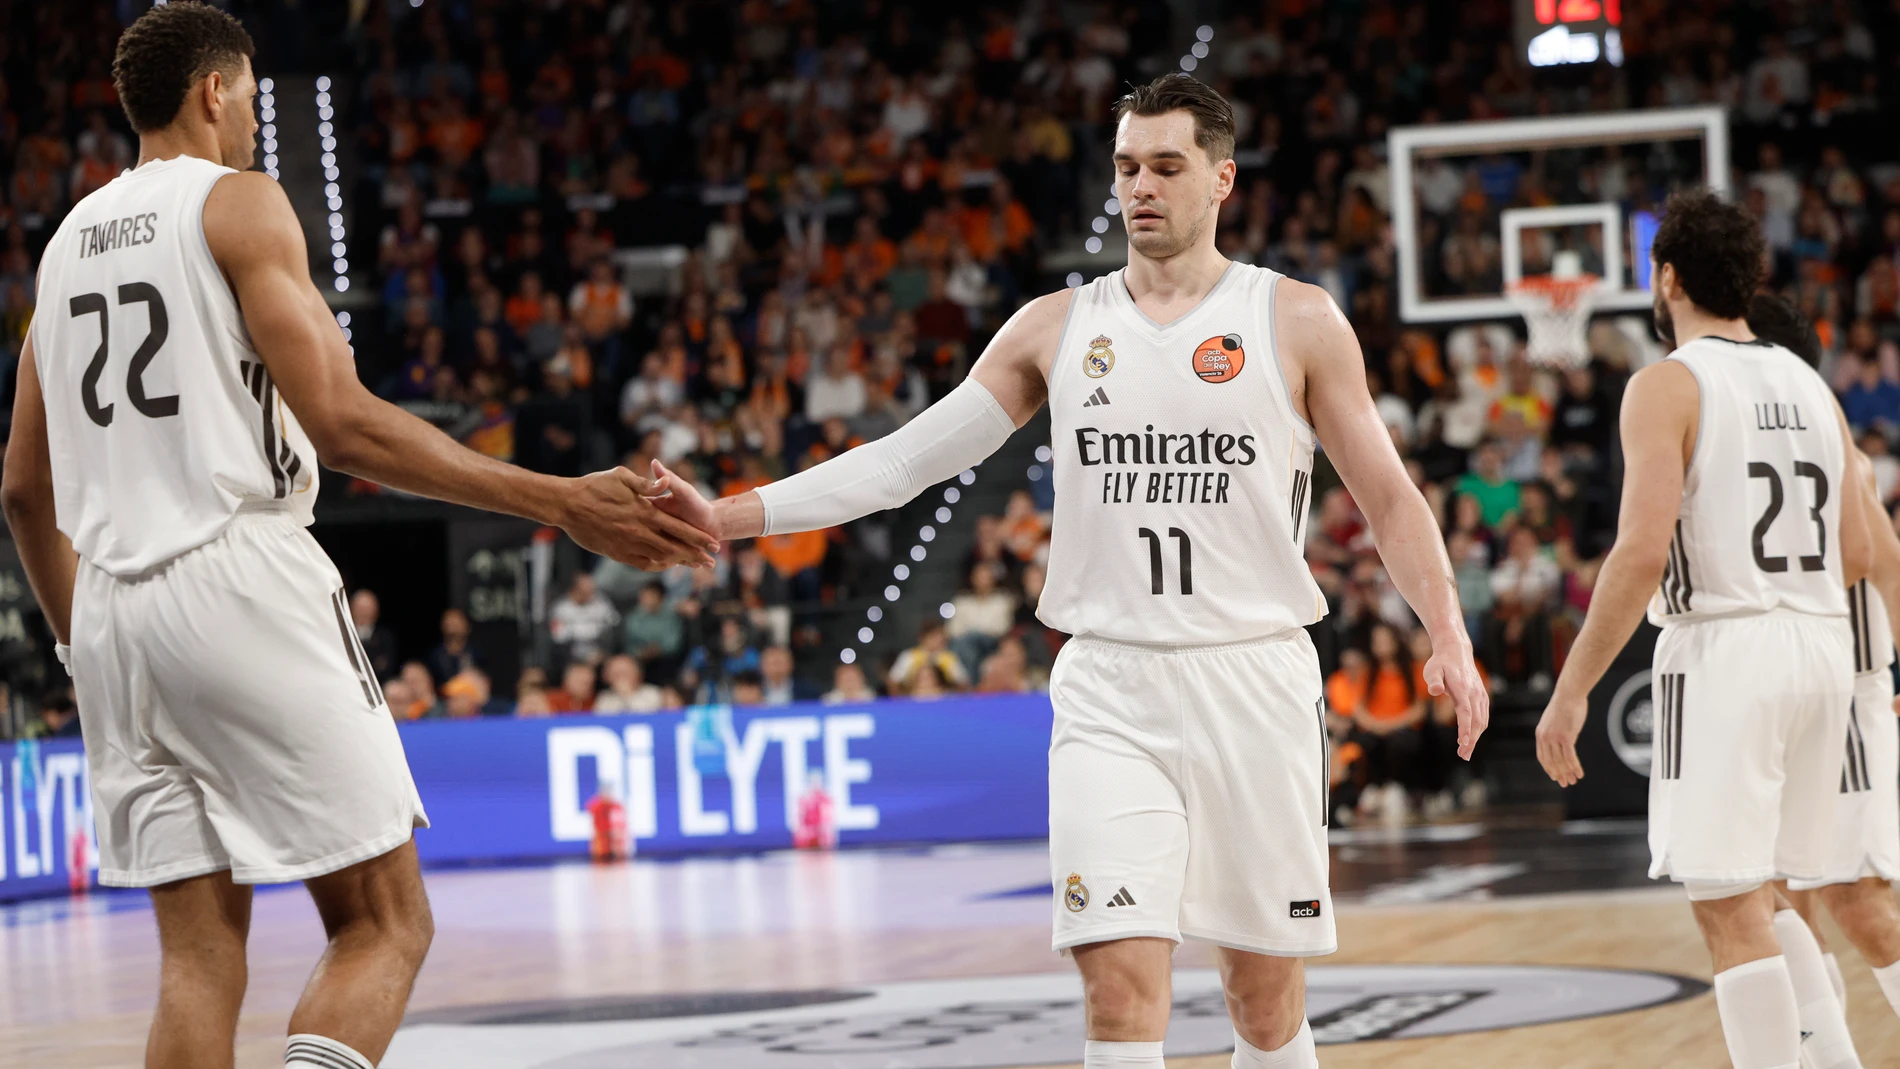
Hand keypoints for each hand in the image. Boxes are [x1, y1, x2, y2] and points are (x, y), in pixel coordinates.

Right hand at [561, 466, 718, 569]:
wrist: (566, 504)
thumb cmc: (593, 486)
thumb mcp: (622, 477)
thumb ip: (647, 483)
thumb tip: (666, 482)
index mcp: (645, 512)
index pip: (679, 528)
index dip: (698, 538)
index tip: (715, 544)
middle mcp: (639, 531)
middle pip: (674, 547)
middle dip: (695, 555)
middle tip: (710, 563)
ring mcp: (628, 544)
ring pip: (660, 557)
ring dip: (678, 562)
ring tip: (693, 566)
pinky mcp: (616, 552)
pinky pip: (641, 563)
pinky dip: (657, 565)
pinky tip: (665, 565)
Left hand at [1422, 637, 1489, 759]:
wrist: (1456, 651)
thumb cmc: (1441, 662)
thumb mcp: (1432, 669)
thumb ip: (1433, 681)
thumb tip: (1435, 691)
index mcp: (1463, 689)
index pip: (1466, 713)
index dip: (1465, 729)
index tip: (1463, 744)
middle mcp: (1475, 693)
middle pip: (1476, 721)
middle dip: (1471, 740)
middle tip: (1464, 756)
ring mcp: (1480, 694)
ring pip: (1482, 720)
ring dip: (1476, 737)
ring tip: (1466, 751)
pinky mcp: (1482, 695)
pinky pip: (1484, 715)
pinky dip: (1479, 728)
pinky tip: (1471, 736)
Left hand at [1535, 691, 1587, 786]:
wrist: (1569, 694)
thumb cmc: (1565, 705)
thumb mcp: (1555, 721)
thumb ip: (1555, 733)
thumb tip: (1562, 742)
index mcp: (1540, 734)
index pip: (1542, 757)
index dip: (1549, 768)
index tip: (1555, 776)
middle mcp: (1545, 738)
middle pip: (1551, 762)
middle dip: (1559, 774)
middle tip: (1566, 783)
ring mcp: (1555, 738)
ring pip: (1560, 761)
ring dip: (1568, 773)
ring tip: (1574, 781)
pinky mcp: (1566, 737)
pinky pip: (1570, 757)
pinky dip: (1575, 767)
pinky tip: (1579, 773)